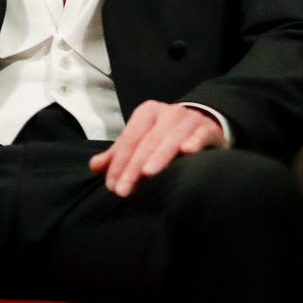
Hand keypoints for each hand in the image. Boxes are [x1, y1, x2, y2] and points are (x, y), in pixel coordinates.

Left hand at [88, 101, 226, 196]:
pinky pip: (201, 134)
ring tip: (148, 174)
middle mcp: (168, 112)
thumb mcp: (140, 141)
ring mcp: (189, 119)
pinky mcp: (208, 129)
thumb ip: (118, 154)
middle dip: (134, 167)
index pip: (130, 138)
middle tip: (123, 190)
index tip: (112, 186)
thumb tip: (94, 166)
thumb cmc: (164, 137)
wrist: (202, 126)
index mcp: (148, 112)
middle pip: (148, 141)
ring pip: (172, 138)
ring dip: (160, 156)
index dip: (119, 163)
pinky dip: (194, 142)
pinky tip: (187, 152)